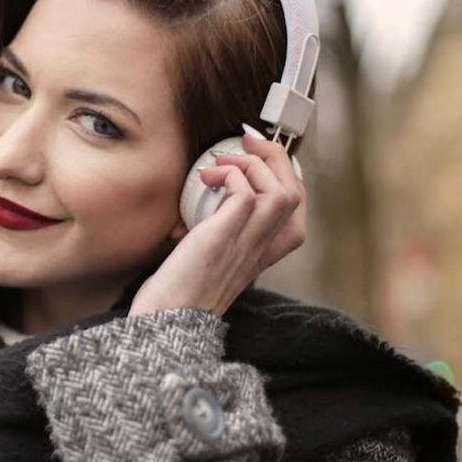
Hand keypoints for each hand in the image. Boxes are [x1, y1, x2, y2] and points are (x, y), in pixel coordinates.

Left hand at [130, 132, 306, 315]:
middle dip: (276, 157)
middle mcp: (262, 248)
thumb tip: (198, 203)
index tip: (257, 150)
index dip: (282, 171)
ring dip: (255, 164)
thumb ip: (216, 231)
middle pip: (296, 192)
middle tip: (246, 141)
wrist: (165, 320)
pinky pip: (245, 194)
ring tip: (223, 160)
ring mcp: (246, 244)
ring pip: (283, 192)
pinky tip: (207, 177)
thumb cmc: (180, 292)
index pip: (295, 206)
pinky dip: (230, 174)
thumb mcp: (210, 257)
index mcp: (263, 253)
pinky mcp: (223, 238)